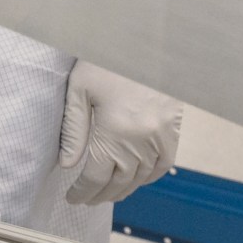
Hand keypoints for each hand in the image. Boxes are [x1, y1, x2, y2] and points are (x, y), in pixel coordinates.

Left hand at [58, 61, 181, 204]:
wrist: (144, 42)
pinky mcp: (174, 131)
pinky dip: (148, 177)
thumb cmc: (107, 60)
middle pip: (118, 181)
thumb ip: (73, 130)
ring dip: (123, 189)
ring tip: (107, 193)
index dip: (83, 192)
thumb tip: (68, 165)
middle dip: (100, 194)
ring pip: (140, 177)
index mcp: (114, 131)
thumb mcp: (80, 88)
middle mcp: (141, 141)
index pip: (95, 175)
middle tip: (87, 199)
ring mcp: (161, 138)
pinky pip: (162, 166)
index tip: (73, 199)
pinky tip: (135, 179)